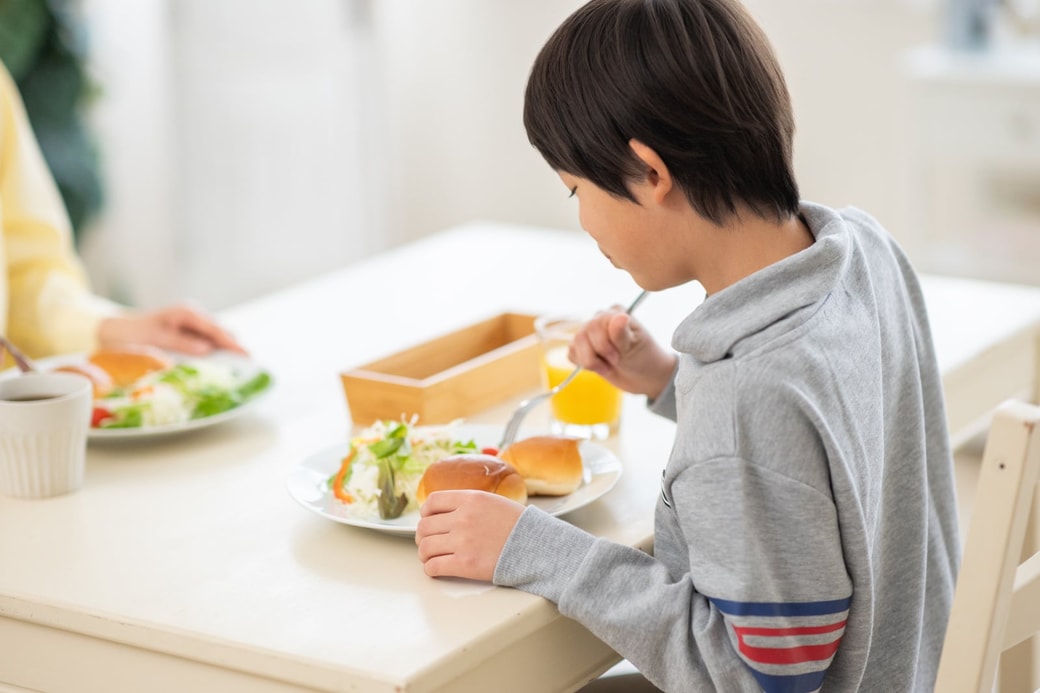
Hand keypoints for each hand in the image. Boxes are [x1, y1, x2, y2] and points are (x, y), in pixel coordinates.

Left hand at [97, 303, 245, 355]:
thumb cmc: (132, 334)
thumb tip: (207, 349)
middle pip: (221, 331)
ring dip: (225, 349)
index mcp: (187, 313)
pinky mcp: (188, 333)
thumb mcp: (156, 339)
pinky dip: (215, 351)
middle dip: (233, 346)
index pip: (216, 330)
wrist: (113, 330)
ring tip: (237, 367)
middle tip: (246, 366)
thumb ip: (182, 343)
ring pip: (216, 336)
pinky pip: (207, 341)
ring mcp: (191, 323)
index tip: (246, 355)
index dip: (232, 343)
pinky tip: (218, 363)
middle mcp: (192, 316)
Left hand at [415, 490, 524, 580]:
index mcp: (470, 499)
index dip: (425, 513)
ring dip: (425, 554)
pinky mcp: (465, 564)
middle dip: (423, 536)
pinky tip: (437, 569)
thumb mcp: (494, 502)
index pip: (432, 502)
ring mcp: (462, 541)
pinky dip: (431, 569)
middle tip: (429, 542)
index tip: (428, 520)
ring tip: (432, 557)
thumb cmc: (519, 526)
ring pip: (425, 547)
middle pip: (424, 526)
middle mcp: (462, 518)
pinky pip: (434, 567)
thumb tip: (448, 511)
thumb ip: (470, 504)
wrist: (537, 547)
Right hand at [569, 307, 675, 399]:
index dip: (603, 344)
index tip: (618, 357)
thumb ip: (622, 334)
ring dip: (590, 361)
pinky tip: (600, 366)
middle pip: (582, 334)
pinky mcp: (583, 347)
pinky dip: (583, 364)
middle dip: (596, 354)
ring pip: (574, 344)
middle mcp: (600, 319)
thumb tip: (619, 317)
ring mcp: (590, 333)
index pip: (595, 324)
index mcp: (615, 313)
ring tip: (607, 367)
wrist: (644, 376)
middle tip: (615, 362)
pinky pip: (571, 353)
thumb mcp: (635, 347)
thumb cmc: (644, 358)